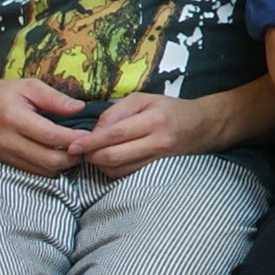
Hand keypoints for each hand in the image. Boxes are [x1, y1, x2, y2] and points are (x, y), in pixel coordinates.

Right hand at [0, 71, 90, 176]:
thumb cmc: (0, 93)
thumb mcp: (28, 86)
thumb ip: (54, 98)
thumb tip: (79, 108)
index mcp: (15, 118)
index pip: (52, 136)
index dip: (75, 139)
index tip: (91, 135)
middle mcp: (8, 141)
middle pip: (50, 161)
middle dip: (73, 157)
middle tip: (86, 147)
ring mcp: (5, 155)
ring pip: (43, 171)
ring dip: (63, 165)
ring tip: (74, 151)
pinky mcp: (4, 163)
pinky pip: (33, 172)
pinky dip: (49, 167)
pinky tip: (57, 155)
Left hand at [70, 91, 190, 175]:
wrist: (201, 127)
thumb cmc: (168, 109)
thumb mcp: (143, 99)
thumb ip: (116, 111)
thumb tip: (94, 131)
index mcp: (153, 120)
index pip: (114, 134)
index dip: (90, 142)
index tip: (73, 145)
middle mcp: (156, 143)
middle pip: (113, 157)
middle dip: (91, 156)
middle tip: (80, 150)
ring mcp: (157, 160)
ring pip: (118, 170)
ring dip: (99, 165)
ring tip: (94, 154)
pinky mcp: (156, 171)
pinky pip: (126, 175)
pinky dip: (112, 170)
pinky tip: (109, 160)